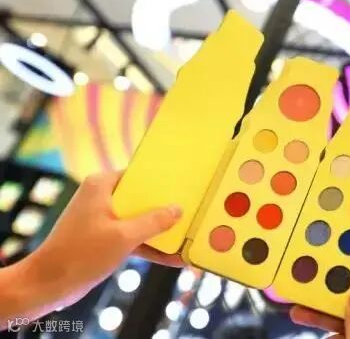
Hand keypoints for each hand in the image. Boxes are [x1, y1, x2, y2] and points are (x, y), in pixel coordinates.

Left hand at [0, 172, 182, 322]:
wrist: (49, 284)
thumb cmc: (82, 253)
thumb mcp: (124, 236)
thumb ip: (153, 222)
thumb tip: (178, 210)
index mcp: (102, 185)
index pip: (138, 175)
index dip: (162, 181)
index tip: (184, 185)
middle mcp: (102, 197)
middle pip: (141, 198)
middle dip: (165, 208)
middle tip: (191, 209)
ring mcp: (102, 218)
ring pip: (139, 219)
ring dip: (160, 231)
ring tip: (187, 237)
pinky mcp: (104, 238)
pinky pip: (133, 237)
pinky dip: (149, 246)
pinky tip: (173, 258)